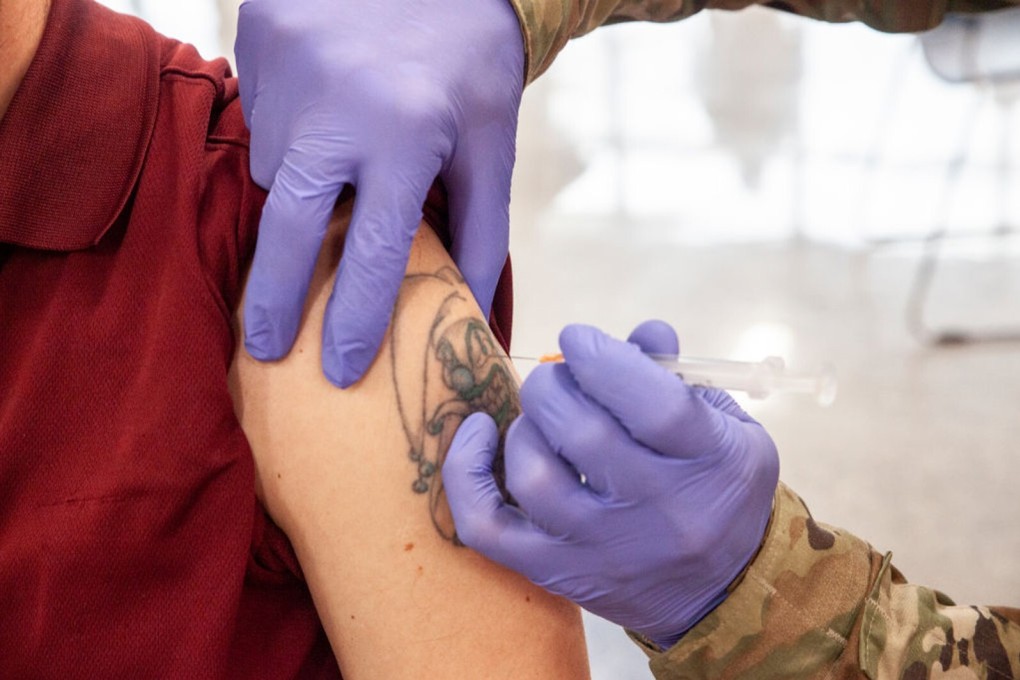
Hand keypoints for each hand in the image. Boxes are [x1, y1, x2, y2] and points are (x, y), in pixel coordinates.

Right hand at [235, 0, 524, 386]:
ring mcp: (289, 68)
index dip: (353, 317)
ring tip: (338, 163)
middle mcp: (337, 106)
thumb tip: (472, 312)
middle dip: (272, 295)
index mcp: (407, 134)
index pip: (373, 249)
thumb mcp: (491, 148)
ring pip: (273, 168)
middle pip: (289, 224)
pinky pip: (259, 119)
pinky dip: (286, 136)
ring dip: (298, 190)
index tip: (337, 370)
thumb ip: (483, 233)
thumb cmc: (472, 68)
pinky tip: (323, 114)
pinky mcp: (258, 37)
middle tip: (264, 346)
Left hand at [443, 321, 778, 647]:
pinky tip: (480, 434)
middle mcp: (655, 513)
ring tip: (542, 418)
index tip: (578, 339)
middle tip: (557, 377)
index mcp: (708, 466)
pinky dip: (467, 473)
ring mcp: (599, 549)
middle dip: (554, 386)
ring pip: (533, 476)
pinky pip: (486, 526)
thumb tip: (643, 332)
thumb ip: (683, 377)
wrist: (723, 593)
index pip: (654, 407)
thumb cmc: (721, 493)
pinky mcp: (555, 572)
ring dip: (525, 427)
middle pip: (582, 433)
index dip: (604, 360)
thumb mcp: (728, 429)